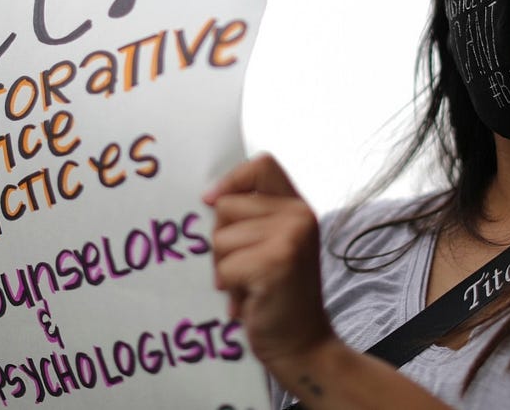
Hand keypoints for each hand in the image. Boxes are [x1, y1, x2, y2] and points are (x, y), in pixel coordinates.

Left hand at [203, 153, 334, 369]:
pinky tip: (250, 300)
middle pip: (226, 207)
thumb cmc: (276, 295)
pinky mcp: (277, 262)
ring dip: (225, 269)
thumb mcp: (271, 244)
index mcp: (297, 207)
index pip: (261, 165)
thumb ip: (251, 217)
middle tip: (246, 269)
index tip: (212, 201)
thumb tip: (207, 198)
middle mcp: (299, 216)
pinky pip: (225, 267)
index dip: (232, 180)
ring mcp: (291, 237)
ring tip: (250, 286)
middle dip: (222, 242)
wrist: (303, 345)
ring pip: (220, 239)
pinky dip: (230, 289)